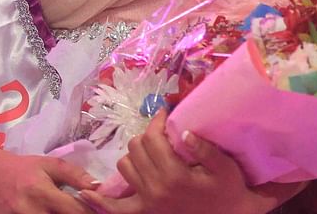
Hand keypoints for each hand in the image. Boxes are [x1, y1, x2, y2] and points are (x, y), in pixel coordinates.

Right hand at [0, 148, 96, 213]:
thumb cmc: (23, 168)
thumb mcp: (49, 164)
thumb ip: (75, 174)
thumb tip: (98, 186)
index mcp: (41, 191)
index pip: (73, 209)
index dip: (90, 212)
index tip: (101, 209)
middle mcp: (28, 210)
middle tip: (89, 213)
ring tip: (69, 212)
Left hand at [79, 112, 300, 213]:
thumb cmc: (228, 188)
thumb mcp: (225, 166)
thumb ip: (205, 149)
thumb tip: (183, 131)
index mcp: (174, 176)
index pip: (152, 139)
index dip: (157, 121)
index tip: (165, 113)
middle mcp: (155, 188)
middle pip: (136, 148)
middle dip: (147, 134)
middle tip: (162, 130)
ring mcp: (147, 201)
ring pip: (125, 166)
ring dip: (135, 153)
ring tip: (151, 149)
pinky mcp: (144, 211)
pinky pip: (115, 206)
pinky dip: (99, 199)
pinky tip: (88, 191)